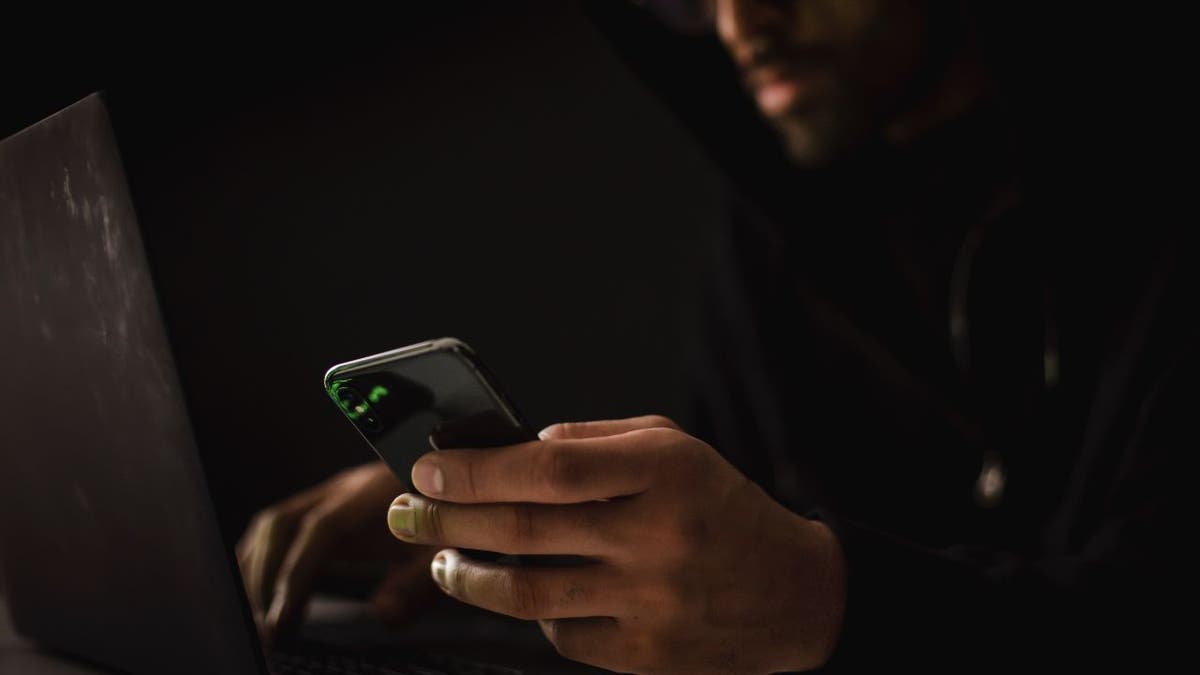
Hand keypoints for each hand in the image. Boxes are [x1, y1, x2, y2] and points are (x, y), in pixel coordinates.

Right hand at [237, 461, 439, 641]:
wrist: (461, 483)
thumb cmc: (455, 518)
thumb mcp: (447, 552)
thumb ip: (418, 584)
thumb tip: (382, 613)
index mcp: (375, 494)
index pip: (322, 529)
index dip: (297, 574)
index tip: (283, 618)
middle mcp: (347, 489)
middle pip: (283, 523)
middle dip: (264, 577)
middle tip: (264, 627)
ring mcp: (333, 495)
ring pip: (276, 524)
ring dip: (257, 569)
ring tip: (258, 616)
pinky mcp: (327, 507)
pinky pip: (283, 527)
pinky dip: (264, 559)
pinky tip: (261, 590)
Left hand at [386, 415, 846, 673]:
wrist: (793, 593)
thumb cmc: (718, 506)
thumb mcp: (673, 446)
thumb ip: (594, 438)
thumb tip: (513, 447)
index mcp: (665, 471)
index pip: (549, 466)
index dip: (477, 469)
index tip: (427, 468)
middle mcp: (657, 537)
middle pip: (523, 531)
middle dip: (445, 519)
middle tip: (403, 510)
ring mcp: (651, 603)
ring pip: (526, 594)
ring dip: (465, 575)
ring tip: (439, 557)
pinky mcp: (645, 656)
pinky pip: (559, 634)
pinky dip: (528, 612)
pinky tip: (520, 591)